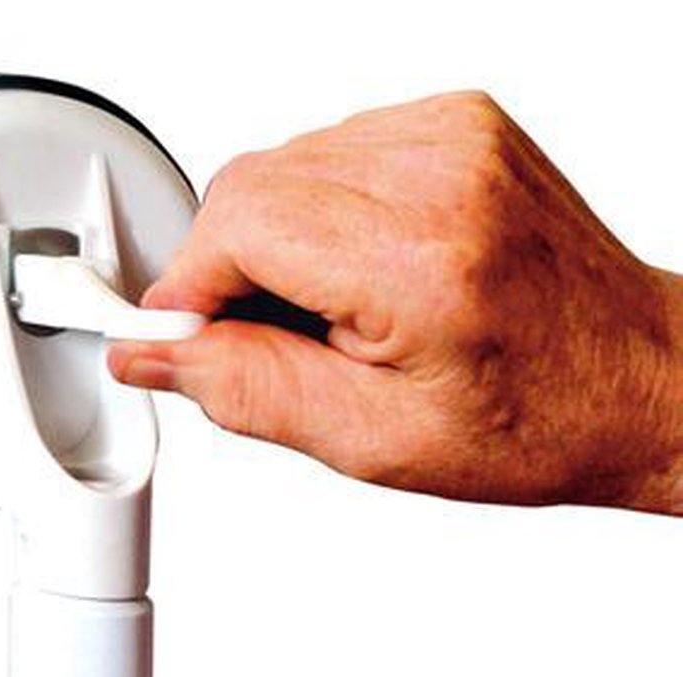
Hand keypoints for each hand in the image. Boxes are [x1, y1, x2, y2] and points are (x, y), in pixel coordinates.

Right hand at [109, 91, 682, 514]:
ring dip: (274, 246)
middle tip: (268, 342)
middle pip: (250, 186)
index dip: (191, 286)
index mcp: (420, 257)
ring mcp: (453, 135)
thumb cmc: (532, 421)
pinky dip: (317, 217)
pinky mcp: (456, 122)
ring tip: (334, 314)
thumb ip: (247, 390)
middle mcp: (441, 171)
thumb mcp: (372, 442)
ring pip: (282, 167)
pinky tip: (359, 273)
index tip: (182, 336)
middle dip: (227, 271)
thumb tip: (156, 354)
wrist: (632, 381)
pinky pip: (330, 153)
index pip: (239, 223)